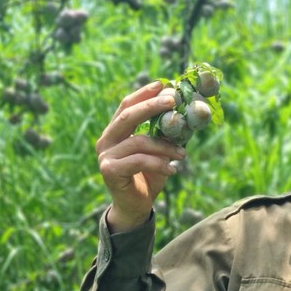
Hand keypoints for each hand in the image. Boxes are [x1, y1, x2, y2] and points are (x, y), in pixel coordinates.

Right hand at [95, 81, 186, 232]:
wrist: (136, 206)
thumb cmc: (148, 176)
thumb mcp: (158, 152)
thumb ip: (164, 134)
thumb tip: (185, 112)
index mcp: (115, 131)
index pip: (126, 106)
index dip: (143, 93)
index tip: (162, 84)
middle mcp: (106, 140)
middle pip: (128, 116)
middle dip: (152, 106)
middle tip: (173, 100)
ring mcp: (105, 155)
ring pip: (139, 142)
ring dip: (166, 146)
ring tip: (183, 154)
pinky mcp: (109, 170)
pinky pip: (139, 161)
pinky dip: (159, 163)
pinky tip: (172, 170)